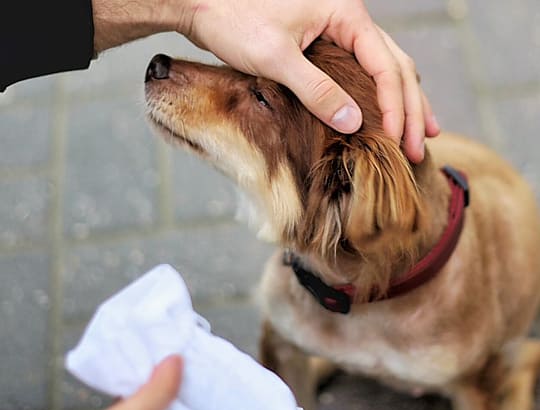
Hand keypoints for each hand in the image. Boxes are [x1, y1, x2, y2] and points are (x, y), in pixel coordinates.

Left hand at [177, 0, 439, 161]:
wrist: (204, 2)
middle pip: (396, 67)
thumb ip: (316, 90)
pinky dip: (378, 96)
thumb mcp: (277, 58)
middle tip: (420, 146)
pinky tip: (384, 115)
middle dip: (410, 109)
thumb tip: (353, 123)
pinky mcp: (324, 45)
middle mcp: (350, 20)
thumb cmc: (235, 20)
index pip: (386, 67)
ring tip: (421, 132)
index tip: (398, 142)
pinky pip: (363, 72)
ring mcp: (338, 32)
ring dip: (404, 102)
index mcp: (346, 16)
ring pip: (385, 69)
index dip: (395, 108)